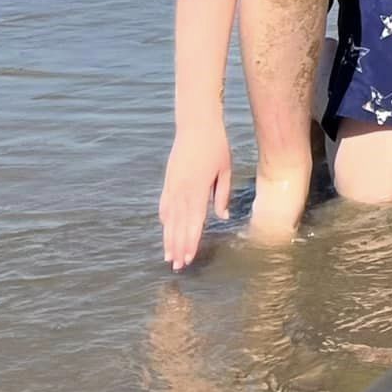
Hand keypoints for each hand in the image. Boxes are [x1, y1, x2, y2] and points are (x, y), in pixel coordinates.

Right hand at [159, 121, 231, 269]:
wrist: (196, 125)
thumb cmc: (216, 146)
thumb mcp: (226, 170)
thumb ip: (223, 195)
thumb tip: (223, 217)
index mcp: (198, 189)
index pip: (194, 222)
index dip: (191, 242)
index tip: (189, 259)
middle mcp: (181, 190)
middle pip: (179, 224)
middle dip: (178, 246)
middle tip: (177, 266)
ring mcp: (172, 185)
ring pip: (169, 218)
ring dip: (168, 237)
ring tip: (168, 255)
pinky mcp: (168, 180)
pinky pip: (164, 204)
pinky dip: (164, 219)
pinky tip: (165, 229)